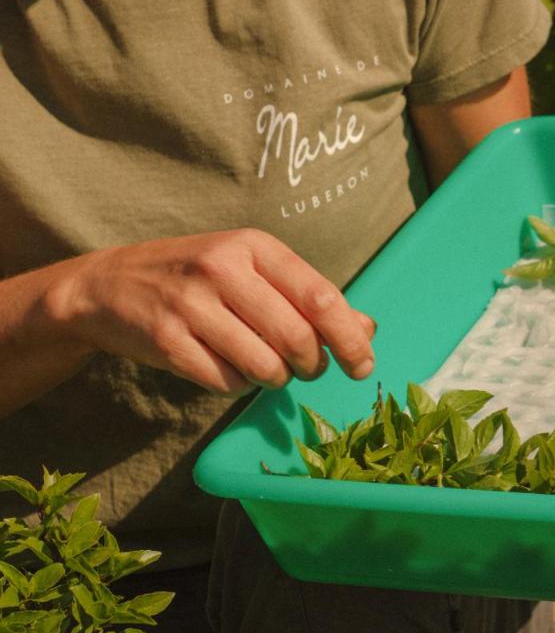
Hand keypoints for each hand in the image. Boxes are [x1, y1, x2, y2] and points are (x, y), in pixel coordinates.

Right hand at [52, 228, 376, 396]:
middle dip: (311, 365)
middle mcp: (223, 269)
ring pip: (265, 366)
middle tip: (305, 368)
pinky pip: (227, 382)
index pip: (321, 298)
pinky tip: (227, 367)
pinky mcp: (167, 341)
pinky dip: (238, 385)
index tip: (362, 365)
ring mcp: (191, 305)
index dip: (349, 340)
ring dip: (275, 379)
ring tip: (263, 366)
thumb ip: (308, 297)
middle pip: (297, 338)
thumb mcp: (252, 271)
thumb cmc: (197, 279)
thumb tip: (367, 330)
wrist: (110, 285)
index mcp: (254, 246)